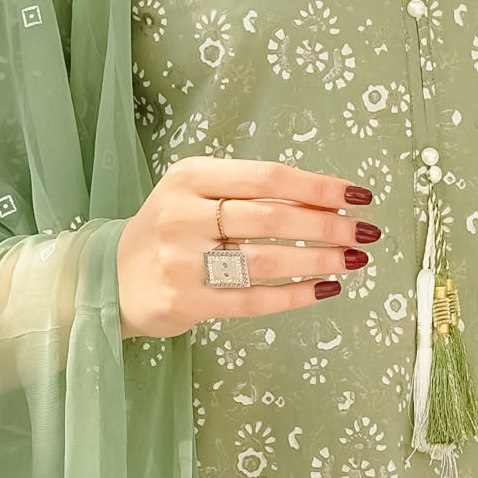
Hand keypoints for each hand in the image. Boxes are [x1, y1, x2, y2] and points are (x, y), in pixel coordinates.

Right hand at [117, 157, 377, 339]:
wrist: (112, 277)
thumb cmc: (172, 230)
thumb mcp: (197, 196)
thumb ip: (250, 194)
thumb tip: (326, 200)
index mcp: (190, 177)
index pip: (267, 176)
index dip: (319, 186)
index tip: (359, 195)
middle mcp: (183, 215)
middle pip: (272, 218)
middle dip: (329, 225)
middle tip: (365, 232)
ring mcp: (182, 260)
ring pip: (267, 260)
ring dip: (320, 260)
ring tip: (353, 260)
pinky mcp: (186, 301)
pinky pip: (254, 299)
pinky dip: (297, 294)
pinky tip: (326, 288)